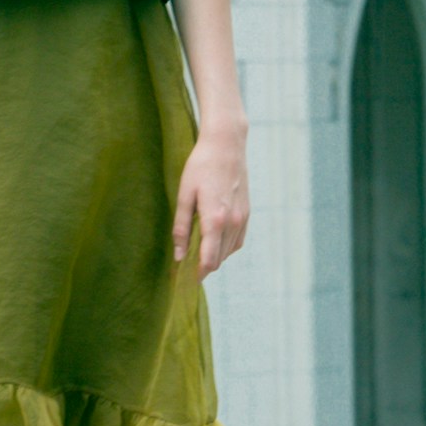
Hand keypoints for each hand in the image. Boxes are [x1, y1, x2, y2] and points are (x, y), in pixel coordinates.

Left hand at [173, 120, 249, 278]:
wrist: (227, 145)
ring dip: (214, 257)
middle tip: (186, 268)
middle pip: (219, 259)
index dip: (197, 274)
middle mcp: (233, 222)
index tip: (185, 280)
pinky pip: (237, 241)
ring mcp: (243, 218)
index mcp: (215, 219)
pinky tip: (214, 242)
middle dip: (203, 268)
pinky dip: (226, 247)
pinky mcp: (247, 213)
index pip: (209, 260)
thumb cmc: (200, 167)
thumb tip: (178, 256)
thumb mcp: (184, 195)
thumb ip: (181, 228)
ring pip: (229, 252)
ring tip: (197, 255)